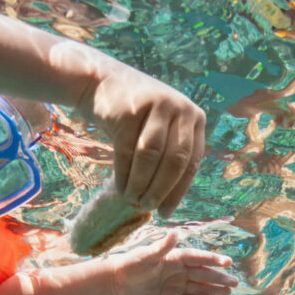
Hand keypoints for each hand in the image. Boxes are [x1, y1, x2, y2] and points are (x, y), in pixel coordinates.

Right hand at [80, 63, 204, 212]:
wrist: (100, 81)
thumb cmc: (136, 115)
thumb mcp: (163, 129)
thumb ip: (171, 157)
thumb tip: (168, 203)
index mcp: (194, 118)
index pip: (192, 162)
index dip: (179, 191)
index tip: (166, 212)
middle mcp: (180, 109)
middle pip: (175, 160)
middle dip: (161, 189)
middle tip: (148, 207)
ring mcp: (156, 106)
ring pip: (151, 156)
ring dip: (141, 183)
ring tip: (133, 199)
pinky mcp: (129, 109)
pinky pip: (128, 150)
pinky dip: (124, 173)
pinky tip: (121, 187)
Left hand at [109, 232, 236, 294]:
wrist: (117, 281)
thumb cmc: (131, 264)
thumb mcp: (146, 255)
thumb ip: (163, 246)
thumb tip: (176, 232)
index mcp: (175, 258)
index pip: (198, 258)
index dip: (213, 259)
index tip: (228, 261)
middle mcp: (179, 271)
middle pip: (203, 274)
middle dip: (219, 278)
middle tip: (235, 282)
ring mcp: (176, 285)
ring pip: (199, 287)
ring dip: (214, 289)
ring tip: (229, 291)